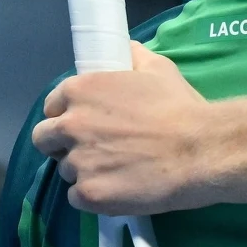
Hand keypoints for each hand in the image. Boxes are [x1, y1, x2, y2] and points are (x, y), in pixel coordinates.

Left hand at [32, 42, 216, 214]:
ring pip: (66, 170)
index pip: (52, 106)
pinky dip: (95, 195)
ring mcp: (77, 163)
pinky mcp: (88, 194)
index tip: (85, 121)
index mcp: (81, 91)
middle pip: (44, 139)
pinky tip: (120, 188)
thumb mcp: (160, 69)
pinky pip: (78, 197)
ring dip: (85, 169)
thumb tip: (126, 48)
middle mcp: (71, 126)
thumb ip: (134, 56)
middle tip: (94, 147)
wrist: (202, 149)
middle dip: (62, 143)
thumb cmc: (181, 107)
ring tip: (119, 169)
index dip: (67, 114)